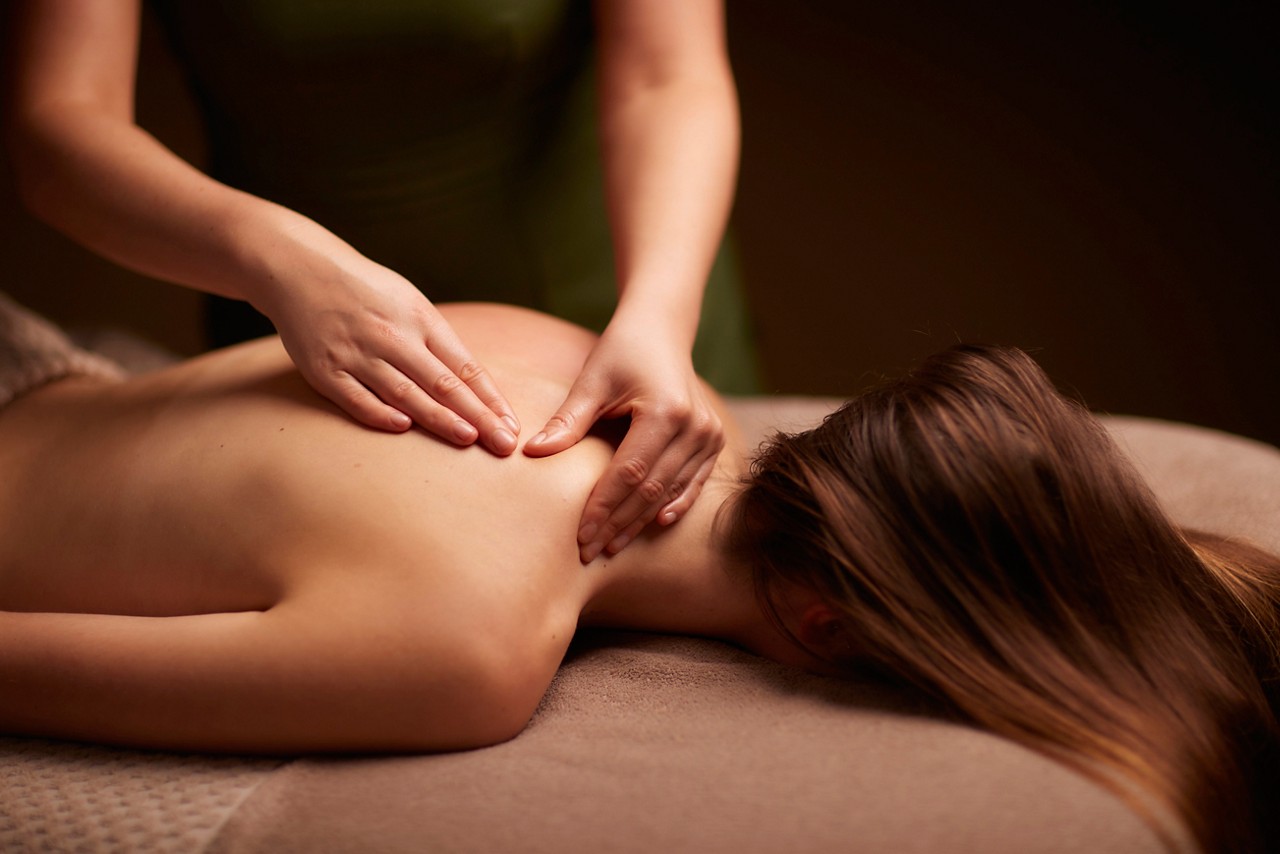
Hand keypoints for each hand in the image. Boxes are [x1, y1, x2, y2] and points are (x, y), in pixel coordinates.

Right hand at [263, 260, 519, 453]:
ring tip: (468, 439)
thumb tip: (475, 387)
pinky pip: (355, 397)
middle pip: (442, 383)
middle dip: (477, 415)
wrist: (301, 270)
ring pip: (404, 392)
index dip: (491, 399)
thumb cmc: (368, 292)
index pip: (465, 367)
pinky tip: (403, 428)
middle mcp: (392, 337)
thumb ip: (439, 343)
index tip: (512, 425)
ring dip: (438, 418)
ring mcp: (357, 354)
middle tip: (503, 444)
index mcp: (421, 320)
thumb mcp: (411, 304)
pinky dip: (379, 413)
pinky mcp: (324, 369)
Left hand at [523, 320, 723, 561]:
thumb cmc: (621, 352)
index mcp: (665, 411)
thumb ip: (568, 421)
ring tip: (610, 546)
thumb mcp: (592, 381)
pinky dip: (673, 506)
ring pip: (671, 492)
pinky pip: (693, 484)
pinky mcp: (713, 441)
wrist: (661, 331)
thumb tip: (532, 453)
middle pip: (651, 490)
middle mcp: (694, 426)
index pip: (629, 473)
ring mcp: (708, 435)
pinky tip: (653, 525)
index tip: (579, 536)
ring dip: (640, 522)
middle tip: (588, 551)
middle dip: (618, 523)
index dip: (603, 507)